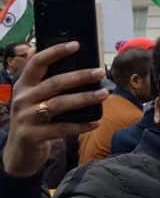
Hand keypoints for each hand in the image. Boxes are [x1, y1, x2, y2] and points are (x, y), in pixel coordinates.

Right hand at [2, 43, 107, 177]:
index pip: (37, 62)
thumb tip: (81, 68)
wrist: (18, 152)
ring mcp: (26, 118)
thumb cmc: (34, 120)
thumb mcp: (35, 100)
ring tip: (103, 94)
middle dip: (80, 76)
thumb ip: (49, 85)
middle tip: (100, 72)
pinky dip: (81, 125)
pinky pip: (61, 129)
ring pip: (59, 104)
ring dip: (84, 98)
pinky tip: (96, 122)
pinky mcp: (32, 135)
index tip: (76, 44)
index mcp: (23, 85)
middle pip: (54, 83)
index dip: (55, 51)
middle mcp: (22, 99)